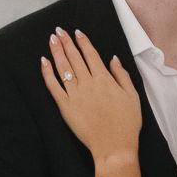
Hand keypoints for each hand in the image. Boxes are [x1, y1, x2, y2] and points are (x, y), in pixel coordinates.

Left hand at [40, 28, 141, 161]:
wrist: (114, 146)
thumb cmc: (126, 122)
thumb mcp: (132, 96)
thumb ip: (121, 75)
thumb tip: (113, 58)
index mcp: (105, 79)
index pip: (91, 55)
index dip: (83, 42)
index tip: (76, 32)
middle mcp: (88, 84)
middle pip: (75, 58)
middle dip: (66, 42)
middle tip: (59, 30)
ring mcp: (75, 95)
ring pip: (63, 68)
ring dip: (56, 52)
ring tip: (52, 39)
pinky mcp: (65, 107)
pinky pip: (53, 87)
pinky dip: (47, 73)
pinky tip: (43, 62)